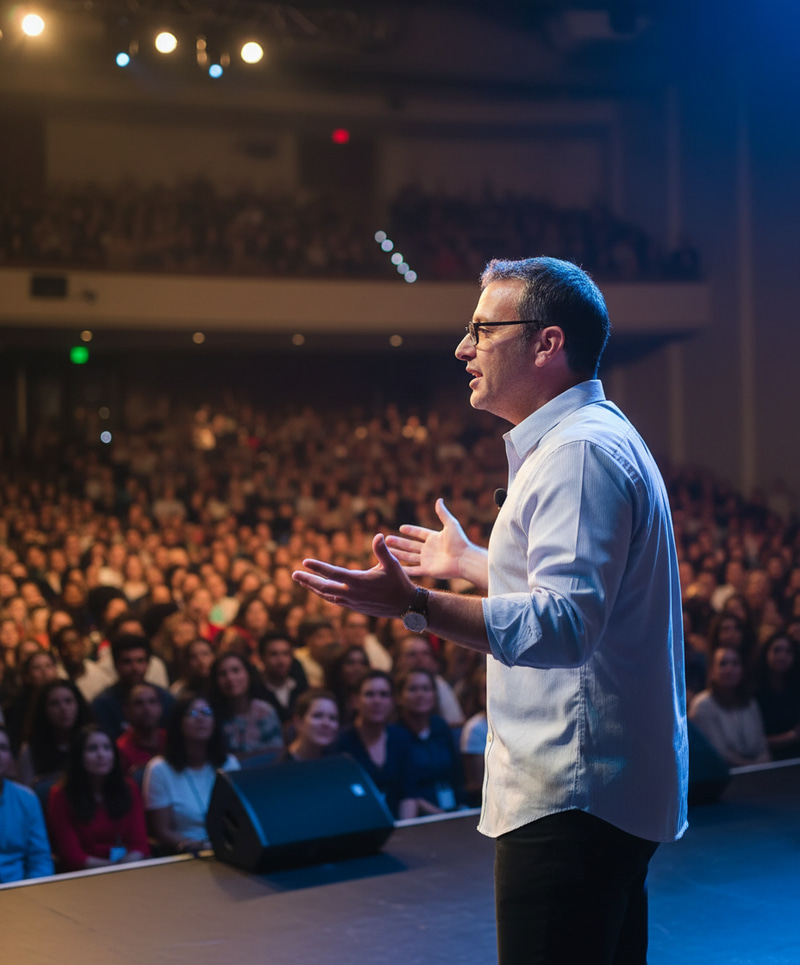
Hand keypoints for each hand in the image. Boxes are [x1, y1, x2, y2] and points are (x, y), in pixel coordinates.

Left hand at [292, 533, 415, 617]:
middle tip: (294, 574)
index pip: (333, 574)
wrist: (404, 605)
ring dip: (313, 588)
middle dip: (308, 580)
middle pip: (324, 587)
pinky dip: (324, 594)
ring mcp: (352, 602)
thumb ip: (382, 550)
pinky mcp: (354, 607)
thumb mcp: (392, 564)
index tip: (305, 561)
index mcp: (359, 582)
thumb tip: (378, 535)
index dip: (318, 567)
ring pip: (327, 595)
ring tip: (302, 581)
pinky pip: (334, 600)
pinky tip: (319, 591)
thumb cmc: (399, 582)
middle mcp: (352, 593)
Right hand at [385, 498, 474, 581]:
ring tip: (387, 551)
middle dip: (399, 542)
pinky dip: (405, 569)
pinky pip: (414, 570)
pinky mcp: (428, 570)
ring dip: (398, 554)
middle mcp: (429, 549)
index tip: (401, 528)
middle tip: (387, 539)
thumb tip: (439, 500)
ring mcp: (428, 560)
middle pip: (411, 545)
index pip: (419, 533)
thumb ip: (443, 513)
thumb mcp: (451, 524)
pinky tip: (395, 567)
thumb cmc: (459, 542)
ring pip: (409, 557)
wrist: (464, 559)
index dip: (411, 531)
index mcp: (434, 538)